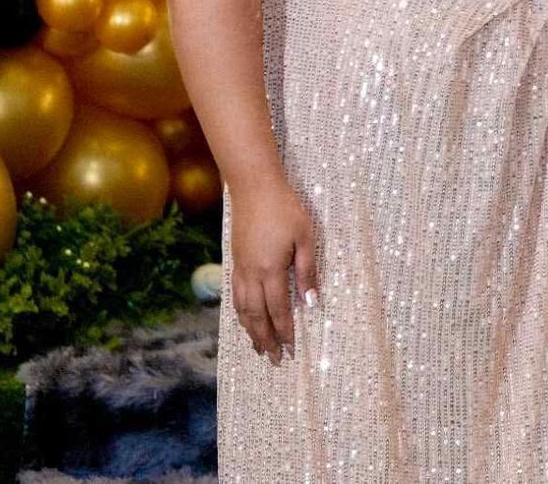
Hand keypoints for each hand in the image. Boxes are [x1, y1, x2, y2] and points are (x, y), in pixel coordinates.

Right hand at [229, 176, 319, 364]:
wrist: (255, 188)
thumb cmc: (285, 209)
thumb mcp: (306, 237)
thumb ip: (307, 270)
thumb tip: (311, 301)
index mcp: (271, 270)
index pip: (279, 309)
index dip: (285, 331)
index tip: (291, 349)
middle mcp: (252, 274)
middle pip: (257, 316)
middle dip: (266, 339)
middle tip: (275, 359)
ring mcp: (240, 268)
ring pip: (243, 309)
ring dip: (251, 330)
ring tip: (258, 347)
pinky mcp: (235, 261)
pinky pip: (236, 296)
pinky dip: (240, 313)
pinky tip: (245, 319)